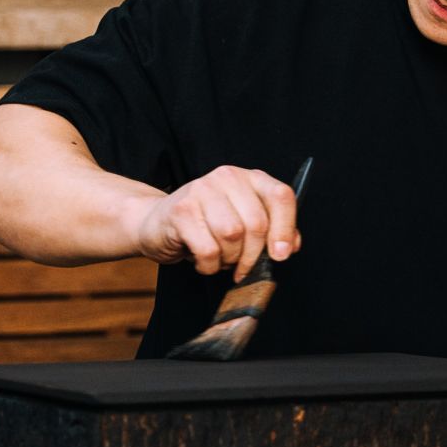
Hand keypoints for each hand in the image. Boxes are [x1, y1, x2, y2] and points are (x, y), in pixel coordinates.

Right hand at [133, 165, 301, 281]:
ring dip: (228, 259)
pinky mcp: (182, 211)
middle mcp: (227, 178)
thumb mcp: (242, 223)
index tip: (281, 254)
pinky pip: (208, 250)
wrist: (156, 223)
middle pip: (256, 224)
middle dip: (252, 256)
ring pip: (232, 236)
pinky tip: (202, 260)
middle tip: (242, 268)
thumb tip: (291, 245)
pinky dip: (208, 265)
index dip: (286, 228)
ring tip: (219, 258)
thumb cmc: (205, 225)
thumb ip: (271, 230)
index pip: (280, 196)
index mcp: (248, 178)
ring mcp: (202, 191)